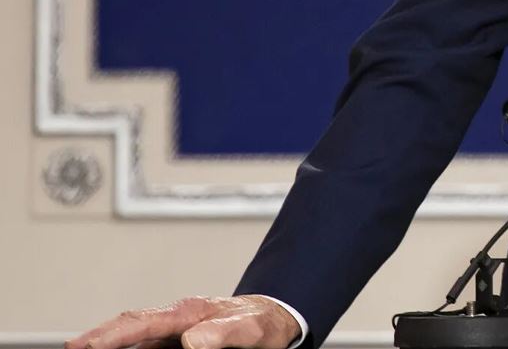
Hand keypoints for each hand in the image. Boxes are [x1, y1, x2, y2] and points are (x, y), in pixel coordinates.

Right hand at [66, 296, 298, 348]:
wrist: (275, 318)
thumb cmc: (263, 322)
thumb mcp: (252, 329)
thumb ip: (225, 332)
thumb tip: (193, 340)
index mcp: (189, 312)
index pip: (140, 321)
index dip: (110, 334)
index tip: (84, 345)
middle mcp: (177, 319)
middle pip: (128, 326)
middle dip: (97, 337)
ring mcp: (175, 331)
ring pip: (134, 338)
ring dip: (110, 343)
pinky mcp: (178, 341)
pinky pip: (147, 345)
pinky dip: (128, 348)